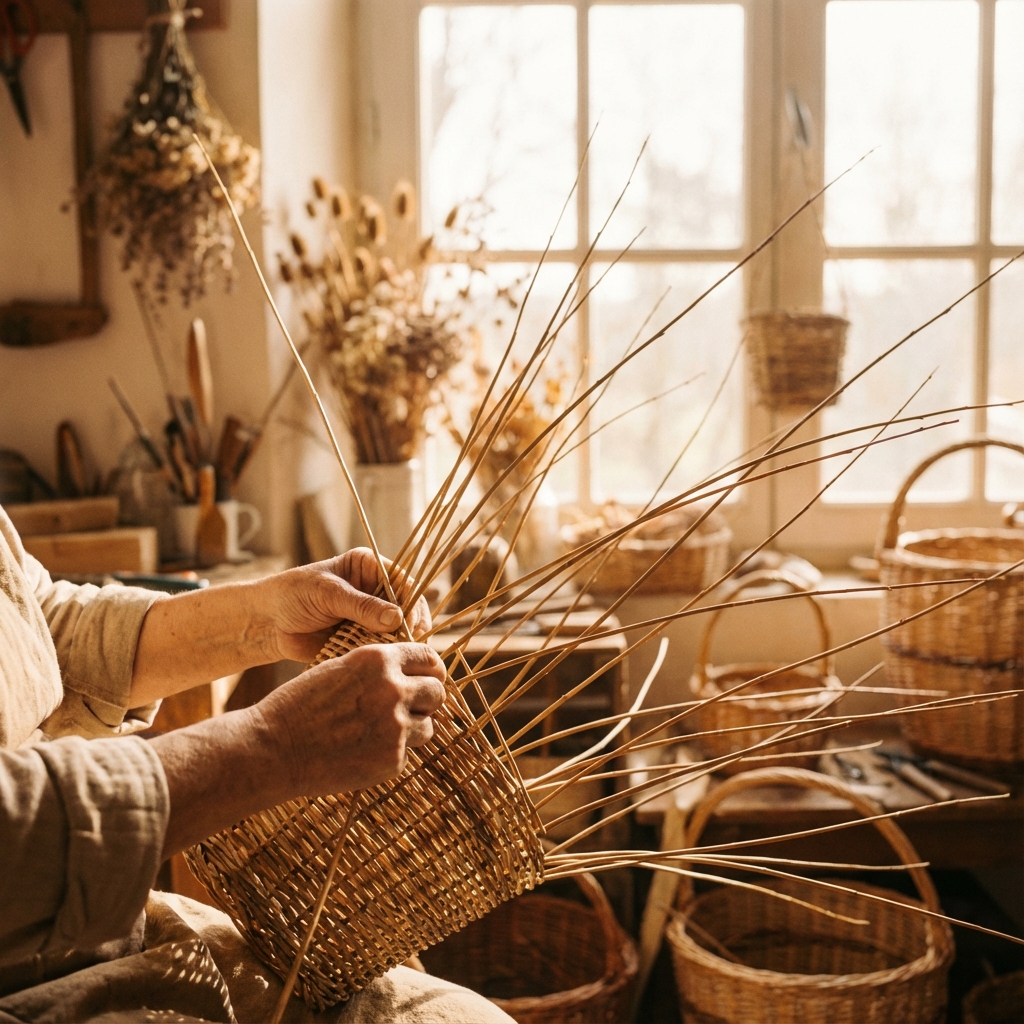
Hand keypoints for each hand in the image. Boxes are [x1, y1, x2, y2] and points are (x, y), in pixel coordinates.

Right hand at [254, 642, 446, 794]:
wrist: (273, 748)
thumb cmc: (301, 705)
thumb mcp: (340, 669)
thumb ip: (378, 669)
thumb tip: (413, 674)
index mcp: (379, 660)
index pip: (429, 658)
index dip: (430, 670)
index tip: (426, 678)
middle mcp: (393, 689)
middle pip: (437, 691)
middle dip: (426, 699)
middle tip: (407, 708)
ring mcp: (395, 726)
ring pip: (428, 725)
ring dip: (412, 728)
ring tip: (378, 732)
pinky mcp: (392, 759)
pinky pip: (407, 752)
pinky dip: (390, 753)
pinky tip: (361, 751)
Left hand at [256, 549, 431, 662]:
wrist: (269, 623)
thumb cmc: (293, 595)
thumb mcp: (327, 594)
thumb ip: (362, 606)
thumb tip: (398, 618)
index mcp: (370, 568)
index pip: (404, 582)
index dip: (411, 603)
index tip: (408, 624)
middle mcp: (376, 591)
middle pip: (409, 608)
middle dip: (410, 627)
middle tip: (404, 645)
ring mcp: (372, 617)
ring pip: (401, 631)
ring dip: (399, 645)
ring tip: (390, 657)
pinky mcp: (365, 639)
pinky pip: (384, 649)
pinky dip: (385, 657)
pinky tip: (381, 665)